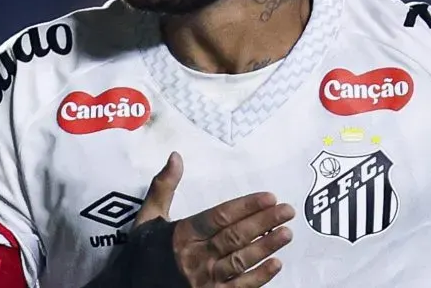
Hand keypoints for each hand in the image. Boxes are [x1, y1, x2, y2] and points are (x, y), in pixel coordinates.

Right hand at [133, 152, 294, 286]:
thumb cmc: (142, 253)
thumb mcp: (147, 218)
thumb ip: (163, 187)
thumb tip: (176, 156)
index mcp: (181, 234)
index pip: (219, 216)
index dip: (246, 206)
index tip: (269, 197)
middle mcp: (193, 257)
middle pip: (235, 237)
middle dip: (264, 222)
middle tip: (288, 210)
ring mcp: (203, 281)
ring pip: (240, 261)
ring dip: (266, 246)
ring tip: (287, 233)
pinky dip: (259, 277)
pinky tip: (276, 264)